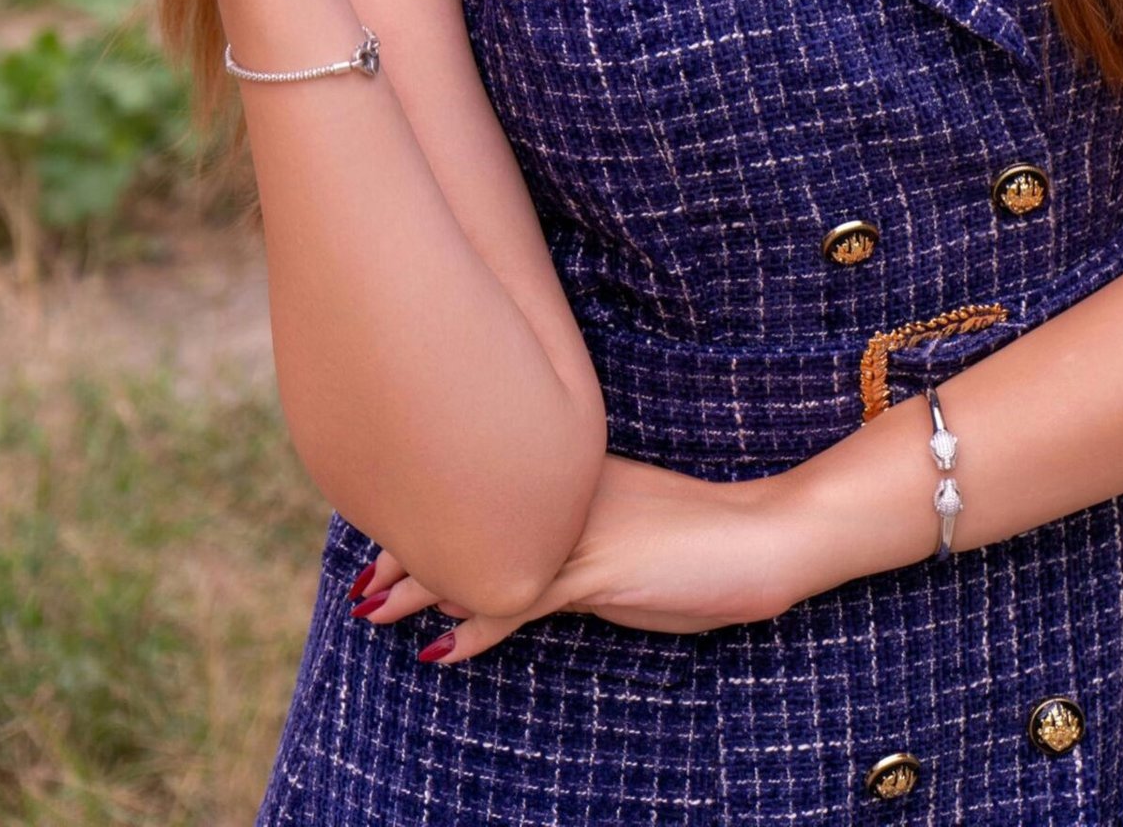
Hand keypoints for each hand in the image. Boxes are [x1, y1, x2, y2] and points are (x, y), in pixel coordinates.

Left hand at [340, 451, 803, 663]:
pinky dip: (476, 625)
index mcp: (567, 472)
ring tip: (375, 611)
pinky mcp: (597, 570)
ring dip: (422, 587)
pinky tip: (443, 649)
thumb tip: (523, 571)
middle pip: (465, 509)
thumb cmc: (695, 540)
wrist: (759, 536)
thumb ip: (569, 543)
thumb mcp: (620, 536)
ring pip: (482, 551)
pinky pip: (521, 598)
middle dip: (407, 549)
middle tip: (363, 583)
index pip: (478, 482)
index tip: (385, 541)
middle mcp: (563, 490)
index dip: (426, 510)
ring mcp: (578, 528)